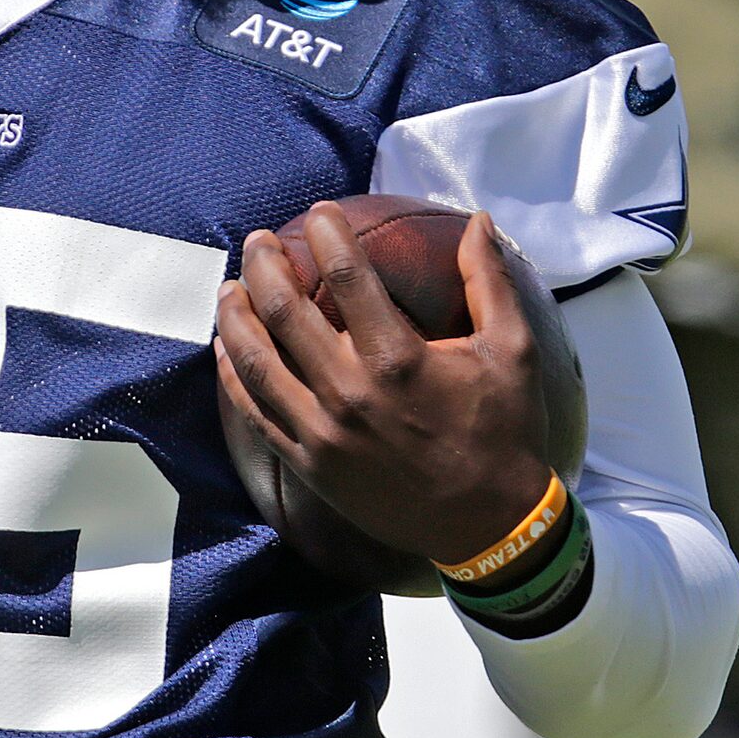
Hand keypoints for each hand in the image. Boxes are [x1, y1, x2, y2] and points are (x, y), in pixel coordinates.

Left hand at [213, 206, 553, 568]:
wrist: (489, 525)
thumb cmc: (502, 432)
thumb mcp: (513, 351)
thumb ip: (490, 281)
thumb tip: (478, 221)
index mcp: (398, 358)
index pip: (348, 276)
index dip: (327, 235)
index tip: (319, 213)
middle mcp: (350, 391)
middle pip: (286, 311)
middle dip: (264, 265)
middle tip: (258, 241)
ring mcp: (322, 431)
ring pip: (257, 361)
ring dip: (235, 316)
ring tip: (229, 287)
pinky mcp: (308, 463)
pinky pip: (256, 411)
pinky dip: (234, 374)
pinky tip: (225, 348)